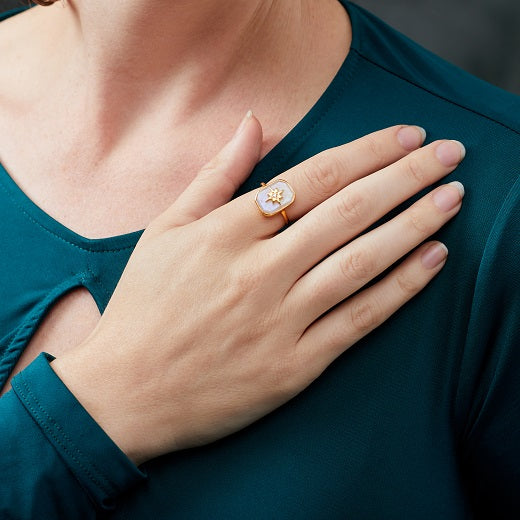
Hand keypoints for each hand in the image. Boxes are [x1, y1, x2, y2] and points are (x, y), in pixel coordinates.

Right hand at [52, 114, 464, 464]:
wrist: (128, 392)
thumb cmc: (143, 307)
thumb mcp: (165, 230)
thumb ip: (215, 175)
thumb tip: (253, 121)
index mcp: (225, 233)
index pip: (312, 179)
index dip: (365, 153)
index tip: (406, 136)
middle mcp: (258, 272)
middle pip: (348, 213)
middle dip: (405, 177)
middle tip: (449, 153)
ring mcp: (280, 321)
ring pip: (361, 262)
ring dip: (414, 225)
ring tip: (453, 197)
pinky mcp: (295, 366)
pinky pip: (358, 320)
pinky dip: (400, 289)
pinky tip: (433, 259)